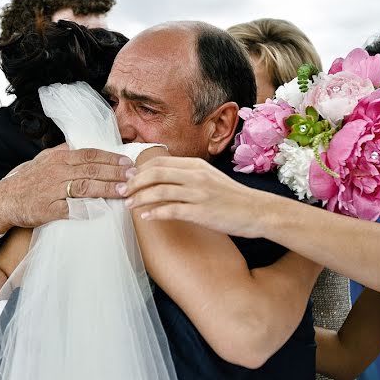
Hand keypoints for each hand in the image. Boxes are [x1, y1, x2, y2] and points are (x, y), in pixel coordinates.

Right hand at [0, 146, 132, 236]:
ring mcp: (53, 191)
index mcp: (59, 158)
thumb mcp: (44, 159)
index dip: (110, 158)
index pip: (90, 154)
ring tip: (125, 191)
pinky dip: (88, 210)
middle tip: (134, 176)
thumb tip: (83, 145)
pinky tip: (103, 210)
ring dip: (107, 189)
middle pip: (92, 169)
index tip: (128, 162)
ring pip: (86, 187)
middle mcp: (57, 172)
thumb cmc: (27, 179)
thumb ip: (64, 151)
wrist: (3, 200)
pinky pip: (72, 209)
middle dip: (115, 172)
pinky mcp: (48, 210)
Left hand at [121, 157, 271, 239]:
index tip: (128, 176)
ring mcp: (198, 194)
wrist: (257, 211)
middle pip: (155, 173)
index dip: (140, 169)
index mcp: (196, 165)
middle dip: (134, 182)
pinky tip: (146, 217)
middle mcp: (196, 176)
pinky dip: (154, 213)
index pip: (160, 161)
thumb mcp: (210, 178)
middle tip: (122, 191)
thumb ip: (188, 175)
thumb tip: (164, 178)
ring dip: (139, 198)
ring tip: (129, 205)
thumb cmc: (232, 197)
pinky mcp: (201, 212)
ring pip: (159, 192)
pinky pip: (171, 211)